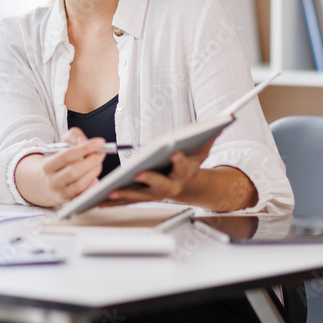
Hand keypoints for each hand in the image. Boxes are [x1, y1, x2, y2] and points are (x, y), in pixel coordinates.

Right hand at [38, 127, 105, 205]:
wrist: (45, 183)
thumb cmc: (58, 161)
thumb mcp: (61, 145)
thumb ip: (73, 137)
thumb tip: (83, 141)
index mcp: (47, 166)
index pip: (67, 155)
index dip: (85, 148)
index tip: (100, 142)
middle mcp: (52, 181)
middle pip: (74, 171)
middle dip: (92, 161)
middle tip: (101, 153)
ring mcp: (60, 193)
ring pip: (80, 184)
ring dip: (94, 172)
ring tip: (98, 163)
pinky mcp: (69, 201)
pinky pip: (84, 194)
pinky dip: (92, 185)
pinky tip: (95, 176)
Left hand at [101, 136, 215, 205]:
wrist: (187, 186)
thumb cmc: (191, 165)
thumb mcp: (201, 151)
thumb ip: (208, 137)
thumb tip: (223, 122)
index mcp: (183, 174)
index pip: (183, 166)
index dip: (180, 160)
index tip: (175, 152)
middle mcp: (169, 187)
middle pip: (159, 185)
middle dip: (150, 179)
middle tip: (139, 173)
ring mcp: (154, 194)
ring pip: (139, 196)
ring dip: (125, 194)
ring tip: (109, 191)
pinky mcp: (142, 197)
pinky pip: (127, 200)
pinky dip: (113, 201)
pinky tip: (99, 200)